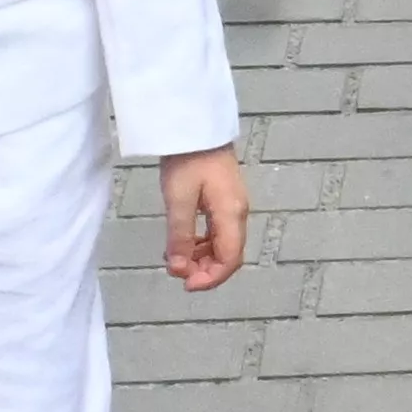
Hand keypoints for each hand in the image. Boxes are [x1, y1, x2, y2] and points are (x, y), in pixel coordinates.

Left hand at [159, 148, 250, 289]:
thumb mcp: (178, 200)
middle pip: (229, 254)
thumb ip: (180, 236)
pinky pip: (217, 232)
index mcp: (231, 215)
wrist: (195, 126)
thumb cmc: (187, 161)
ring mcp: (232, 207)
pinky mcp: (223, 200)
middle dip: (204, 270)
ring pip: (222, 244)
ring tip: (174, 258)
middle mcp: (237, 214)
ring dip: (201, 258)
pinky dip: (201, 243)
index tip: (185, 285)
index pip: (230, 259)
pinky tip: (182, 242)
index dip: (211, 279)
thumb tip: (180, 269)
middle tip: (176, 272)